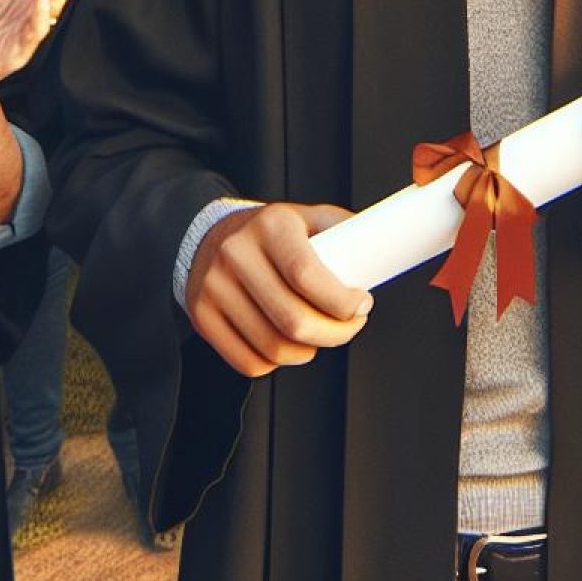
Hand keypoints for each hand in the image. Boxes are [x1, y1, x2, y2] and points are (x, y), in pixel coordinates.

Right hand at [186, 202, 371, 376]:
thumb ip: (342, 231)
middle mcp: (237, 254)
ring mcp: (214, 287)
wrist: (210, 236)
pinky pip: (248, 362)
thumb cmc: (270, 232)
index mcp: (270, 226)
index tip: (362, 304)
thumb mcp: (306, 217)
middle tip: (350, 326)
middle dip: (335, 334)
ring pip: (273, 348)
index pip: (307, 276)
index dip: (342, 302)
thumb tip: (380, 249)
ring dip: (309, 352)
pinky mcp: (201, 316)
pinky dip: (276, 363)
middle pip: (293, 321)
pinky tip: (288, 344)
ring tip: (320, 335)